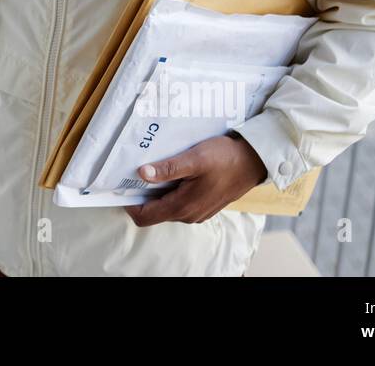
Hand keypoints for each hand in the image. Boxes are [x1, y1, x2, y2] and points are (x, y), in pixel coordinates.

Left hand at [122, 133, 266, 226]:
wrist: (255, 161)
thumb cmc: (226, 158)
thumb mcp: (194, 159)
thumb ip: (167, 168)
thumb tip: (141, 173)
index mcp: (183, 206)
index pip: (144, 216)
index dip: (128, 202)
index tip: (119, 184)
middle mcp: (188, 215)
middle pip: (153, 211)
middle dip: (141, 194)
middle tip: (134, 170)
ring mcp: (197, 212)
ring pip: (166, 206)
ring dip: (157, 191)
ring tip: (152, 167)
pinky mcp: (203, 205)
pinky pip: (179, 202)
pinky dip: (170, 190)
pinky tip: (172, 172)